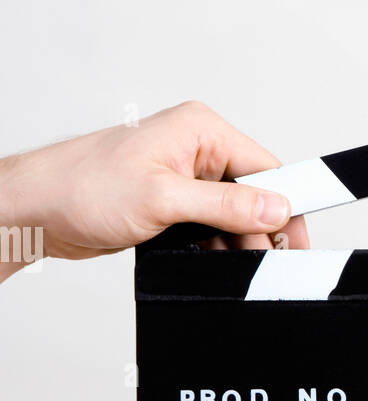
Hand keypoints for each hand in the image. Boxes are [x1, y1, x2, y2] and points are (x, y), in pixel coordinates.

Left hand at [0, 101, 306, 279]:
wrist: (38, 210)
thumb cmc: (83, 187)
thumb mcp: (163, 198)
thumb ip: (224, 206)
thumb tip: (274, 209)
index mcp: (201, 131)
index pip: (265, 167)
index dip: (286, 205)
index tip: (297, 240)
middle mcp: (197, 150)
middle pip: (253, 195)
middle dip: (260, 232)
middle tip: (267, 267)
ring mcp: (184, 178)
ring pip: (233, 216)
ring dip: (236, 244)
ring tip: (234, 269)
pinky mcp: (172, 204)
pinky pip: (211, 227)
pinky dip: (215, 248)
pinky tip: (211, 264)